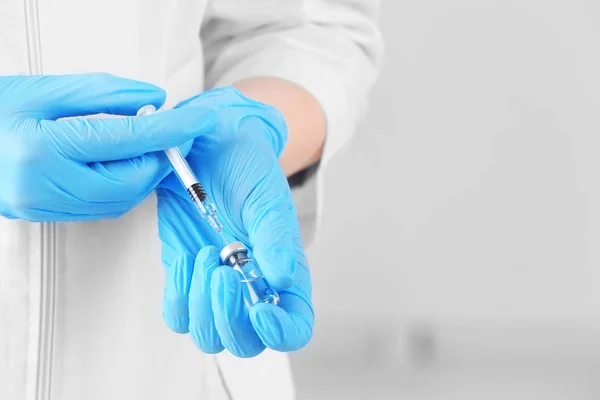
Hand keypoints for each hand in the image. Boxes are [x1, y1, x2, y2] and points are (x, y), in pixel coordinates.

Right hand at [0, 73, 215, 220]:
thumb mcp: (44, 89)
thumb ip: (103, 94)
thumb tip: (155, 99)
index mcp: (42, 149)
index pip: (127, 141)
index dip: (170, 130)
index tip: (198, 121)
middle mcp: (45, 186)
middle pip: (131, 181)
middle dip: (159, 158)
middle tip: (171, 133)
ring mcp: (45, 206)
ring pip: (121, 199)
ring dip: (144, 173)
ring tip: (145, 144)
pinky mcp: (47, 214)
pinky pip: (103, 206)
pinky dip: (124, 185)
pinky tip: (122, 162)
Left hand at [158, 87, 313, 356]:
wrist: (212, 143)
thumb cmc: (248, 166)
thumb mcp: (267, 196)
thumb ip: (277, 238)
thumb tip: (282, 280)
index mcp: (285, 272)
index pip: (294, 327)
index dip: (281, 333)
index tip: (260, 310)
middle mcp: (253, 288)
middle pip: (244, 342)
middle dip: (229, 318)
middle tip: (223, 272)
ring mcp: (217, 285)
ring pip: (208, 334)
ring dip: (202, 306)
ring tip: (205, 256)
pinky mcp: (185, 275)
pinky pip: (177, 313)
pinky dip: (178, 295)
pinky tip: (186, 259)